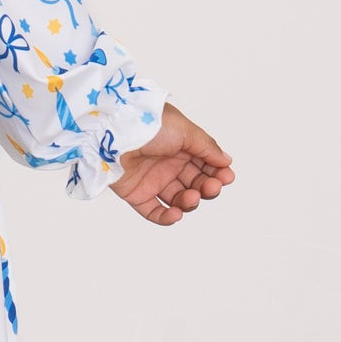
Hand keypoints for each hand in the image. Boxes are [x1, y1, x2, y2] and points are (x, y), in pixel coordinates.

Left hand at [110, 103, 233, 224]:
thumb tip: (225, 161)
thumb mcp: (185, 130)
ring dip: (190, 202)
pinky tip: (176, 214)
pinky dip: (167, 217)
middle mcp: (167, 163)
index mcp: (180, 145)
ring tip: (191, 197)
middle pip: (195, 183)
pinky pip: (154, 211)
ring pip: (178, 199)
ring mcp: (152, 179)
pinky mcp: (136, 194)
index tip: (226, 177)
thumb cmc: (149, 124)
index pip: (205, 164)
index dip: (217, 172)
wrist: (114, 132)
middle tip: (211, 187)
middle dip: (207, 187)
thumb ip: (206, 147)